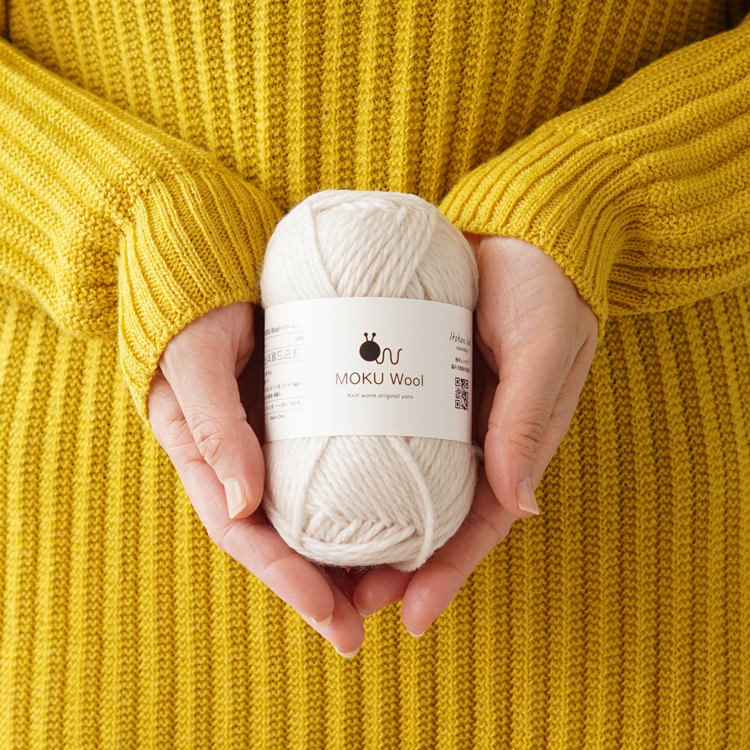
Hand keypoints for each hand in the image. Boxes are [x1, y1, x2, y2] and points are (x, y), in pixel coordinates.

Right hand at [147, 302, 365, 655]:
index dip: (285, 580)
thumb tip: (243, 502)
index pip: (246, 535)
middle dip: (322, 586)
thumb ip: (212, 423)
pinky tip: (396, 514)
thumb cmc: (194, 313)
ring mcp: (279, 440)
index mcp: (209, 458)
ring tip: (393, 587)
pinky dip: (361, 497)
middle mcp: (246, 460)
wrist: (216, 261)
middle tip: (365, 625)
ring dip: (345, 554)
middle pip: (283, 536)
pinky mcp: (311, 414)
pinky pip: (338, 465)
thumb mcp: (195, 361)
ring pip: (313, 511)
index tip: (332, 618)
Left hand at [351, 235, 597, 634]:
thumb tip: (521, 506)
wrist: (518, 228)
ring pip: (399, 482)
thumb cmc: (544, 287)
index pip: (478, 525)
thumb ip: (528, 418)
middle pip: (429, 516)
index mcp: (512, 444)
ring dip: (366, 526)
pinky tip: (315, 483)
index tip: (411, 616)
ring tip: (322, 564)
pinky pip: (378, 428)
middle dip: (396, 566)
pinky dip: (351, 461)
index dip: (447, 573)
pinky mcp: (406, 376)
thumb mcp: (542, 348)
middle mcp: (470, 436)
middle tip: (350, 600)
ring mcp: (435, 408)